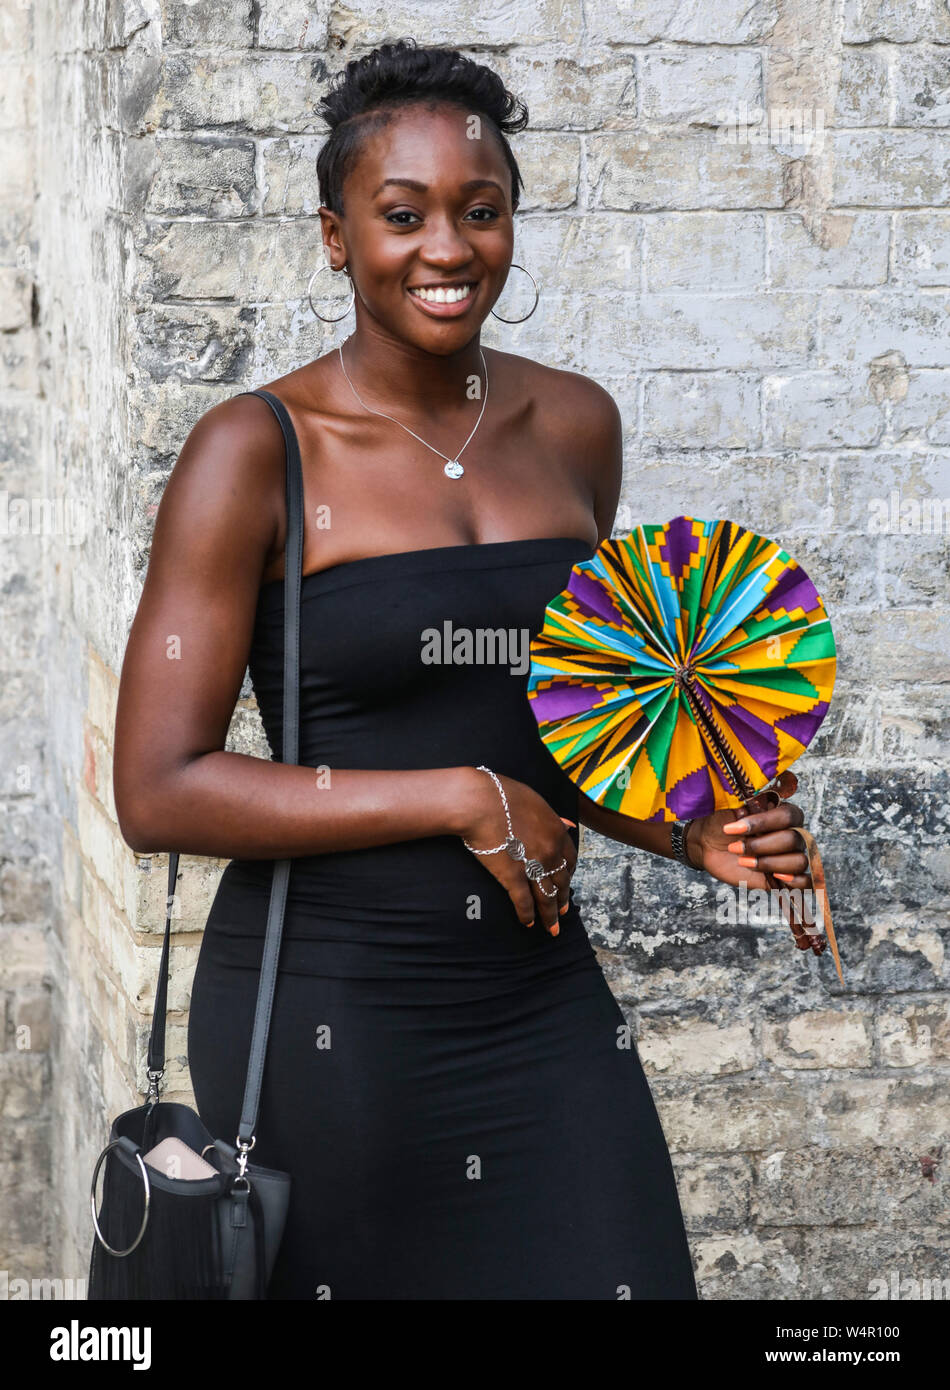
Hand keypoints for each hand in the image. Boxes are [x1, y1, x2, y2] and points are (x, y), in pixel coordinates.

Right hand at [459, 768, 577, 935]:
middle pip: (561, 882)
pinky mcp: (513, 876)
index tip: (566, 883)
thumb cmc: (502, 795)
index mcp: (556, 832)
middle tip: (562, 912)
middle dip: (562, 899)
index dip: (568, 875)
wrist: (480, 801)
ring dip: (549, 916)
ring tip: (551, 929)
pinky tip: (527, 923)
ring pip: (546, 897)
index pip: (570, 860)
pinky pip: (523, 901)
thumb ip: (553, 816)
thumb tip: (568, 825)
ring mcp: (533, 865)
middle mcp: (550, 851)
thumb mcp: (535, 800)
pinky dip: (527, 915)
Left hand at [687, 771, 812, 892]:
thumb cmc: (721, 823)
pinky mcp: (785, 877)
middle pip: (792, 840)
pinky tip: (775, 877)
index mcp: (782, 812)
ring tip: (744, 862)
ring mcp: (789, 855)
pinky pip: (806, 882)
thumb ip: (742, 803)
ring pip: (798, 861)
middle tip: (735, 847)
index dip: (762, 823)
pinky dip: (795, 881)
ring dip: (769, 863)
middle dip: (760, 846)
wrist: (708, 844)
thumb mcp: (727, 809)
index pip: (788, 816)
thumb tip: (749, 808)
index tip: (733, 828)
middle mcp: (792, 833)